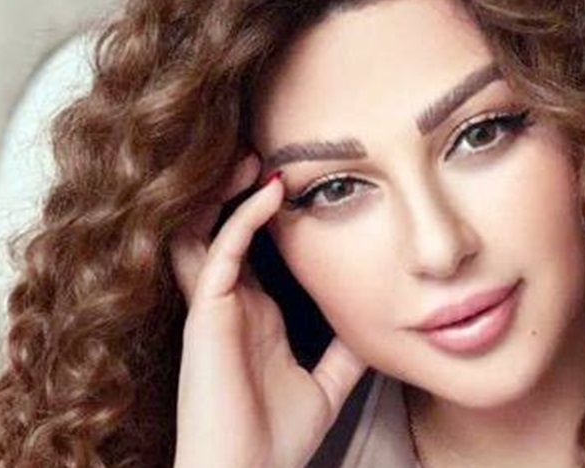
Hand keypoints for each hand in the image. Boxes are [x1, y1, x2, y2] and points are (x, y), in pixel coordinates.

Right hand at [170, 152, 367, 467]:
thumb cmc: (277, 439)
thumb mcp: (327, 384)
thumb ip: (344, 352)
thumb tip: (377, 324)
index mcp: (251, 314)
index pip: (251, 245)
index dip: (268, 210)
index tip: (298, 174)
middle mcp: (228, 303)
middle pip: (221, 226)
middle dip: (238, 188)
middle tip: (268, 147)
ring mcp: (213, 306)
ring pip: (208, 228)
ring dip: (230, 189)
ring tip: (258, 153)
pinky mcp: (206, 315)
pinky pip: (221, 251)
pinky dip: (244, 217)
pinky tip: (273, 190)